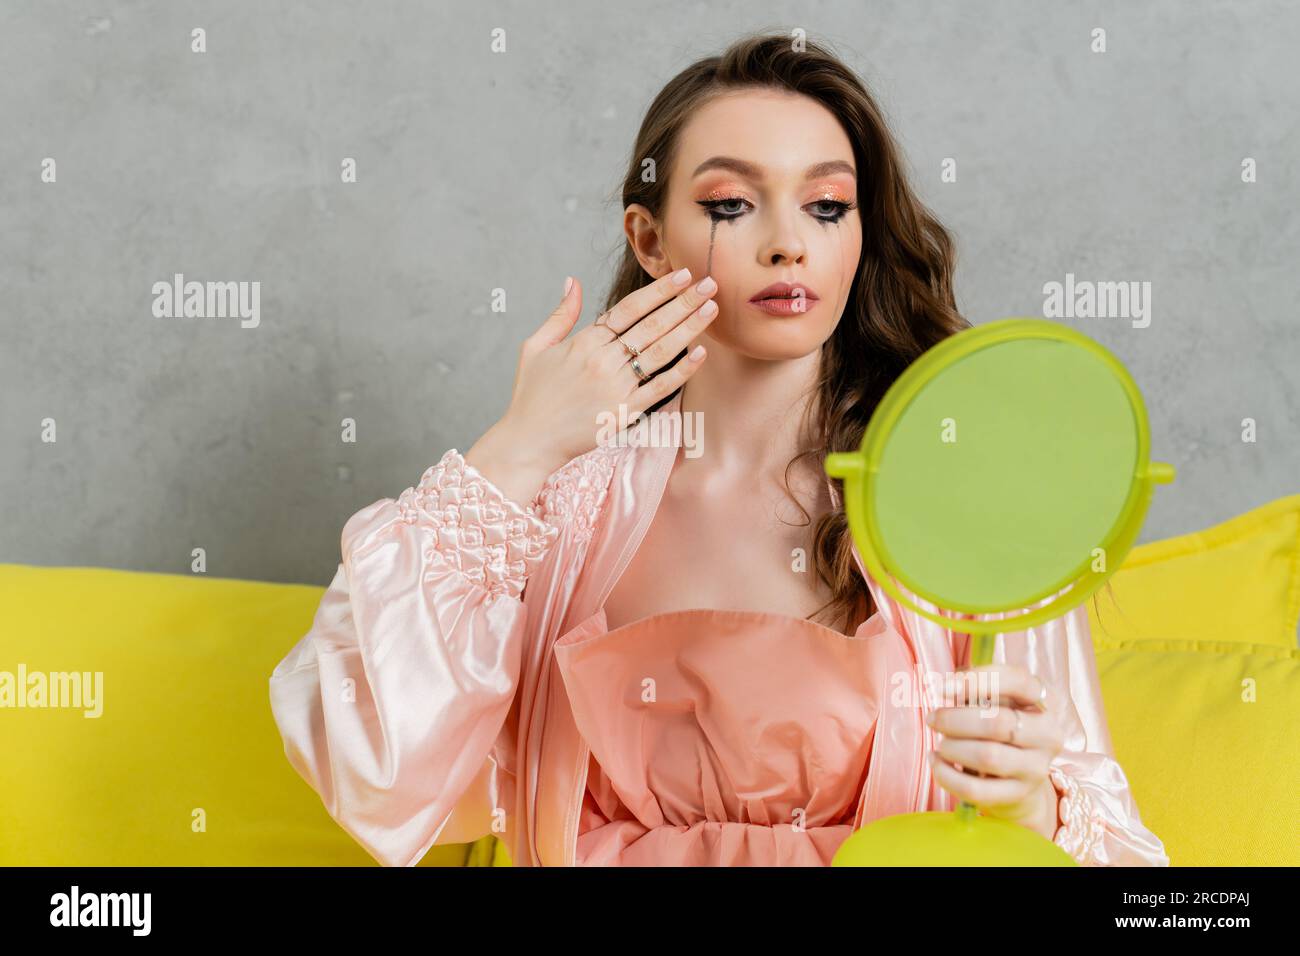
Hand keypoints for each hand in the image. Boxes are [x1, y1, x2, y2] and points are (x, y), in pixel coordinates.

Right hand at [466, 269, 718, 505]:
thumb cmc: (530, 395)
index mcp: (584, 341)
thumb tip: (572, 281)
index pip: (630, 308)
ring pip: (661, 351)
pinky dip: (682, 370)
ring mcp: (616, 386)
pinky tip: (700, 353)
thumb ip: (560, 315)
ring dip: (689, 328)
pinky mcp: (625, 412)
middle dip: (683, 302)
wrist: (529, 441)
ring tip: (711, 309)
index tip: (682, 276)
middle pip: (651, 324)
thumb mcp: (535, 347)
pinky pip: (660, 387)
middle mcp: (603, 360)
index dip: (659, 290)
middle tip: (709, 284)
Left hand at [925, 663, 1067, 839]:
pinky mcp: (1018, 794)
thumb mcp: (998, 700)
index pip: (1019, 682)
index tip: (941, 688)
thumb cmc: (1001, 726)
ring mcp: (1036, 768)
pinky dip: (946, 774)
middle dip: (954, 719)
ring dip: (952, 747)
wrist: (1019, 776)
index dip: (976, 681)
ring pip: (987, 756)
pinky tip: (937, 762)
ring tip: (940, 743)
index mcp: (1047, 700)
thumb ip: (977, 688)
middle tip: (933, 719)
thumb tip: (945, 687)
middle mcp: (1049, 734)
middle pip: (998, 722)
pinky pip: (975, 788)